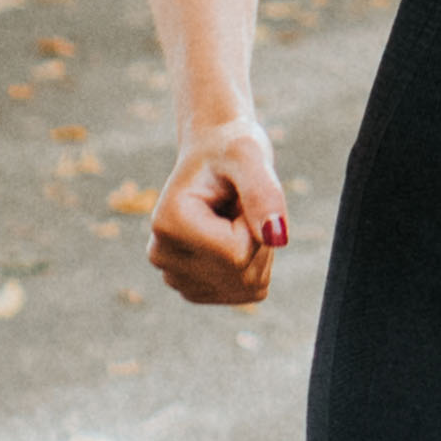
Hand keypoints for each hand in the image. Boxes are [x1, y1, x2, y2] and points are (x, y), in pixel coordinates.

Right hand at [150, 113, 296, 307]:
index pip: (236, 255)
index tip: (237, 196)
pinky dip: (254, 264)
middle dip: (257, 238)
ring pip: (247, 286)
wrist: (215, 156)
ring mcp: (176, 277)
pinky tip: (232, 235)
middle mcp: (162, 256)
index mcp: (167, 224)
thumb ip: (264, 193)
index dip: (253, 224)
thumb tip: (277, 238)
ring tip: (233, 217)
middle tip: (238, 204)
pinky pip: (248, 291)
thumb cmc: (230, 149)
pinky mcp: (195, 289)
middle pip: (241, 275)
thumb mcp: (250, 157)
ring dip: (256, 251)